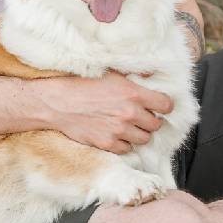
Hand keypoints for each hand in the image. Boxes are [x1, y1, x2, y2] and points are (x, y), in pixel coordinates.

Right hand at [37, 71, 172, 153]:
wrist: (56, 102)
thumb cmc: (80, 84)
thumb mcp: (108, 73)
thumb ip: (133, 77)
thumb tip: (152, 76)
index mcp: (133, 93)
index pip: (166, 105)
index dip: (163, 105)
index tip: (158, 106)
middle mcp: (129, 113)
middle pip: (156, 124)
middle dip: (149, 120)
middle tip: (137, 115)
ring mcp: (119, 130)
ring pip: (144, 139)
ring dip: (137, 133)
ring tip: (125, 125)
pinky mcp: (108, 143)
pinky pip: (127, 149)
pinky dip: (123, 143)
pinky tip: (114, 133)